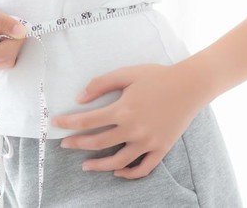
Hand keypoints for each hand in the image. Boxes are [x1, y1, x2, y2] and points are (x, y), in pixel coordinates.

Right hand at [0, 0, 26, 69]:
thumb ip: (4, 22)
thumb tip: (23, 33)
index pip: (3, 54)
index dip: (16, 40)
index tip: (21, 24)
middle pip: (6, 60)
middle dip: (12, 41)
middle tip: (7, 23)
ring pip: (6, 59)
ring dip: (8, 42)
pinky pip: (2, 55)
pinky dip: (4, 42)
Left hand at [50, 63, 209, 178]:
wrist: (191, 85)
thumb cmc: (157, 76)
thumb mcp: (126, 73)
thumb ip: (100, 84)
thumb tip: (79, 99)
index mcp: (122, 110)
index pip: (87, 121)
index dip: (68, 124)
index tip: (55, 125)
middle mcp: (133, 129)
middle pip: (98, 143)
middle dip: (77, 144)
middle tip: (64, 145)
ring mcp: (148, 142)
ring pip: (118, 161)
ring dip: (98, 165)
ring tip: (85, 165)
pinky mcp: (161, 148)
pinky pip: (143, 168)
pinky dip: (129, 173)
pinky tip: (116, 171)